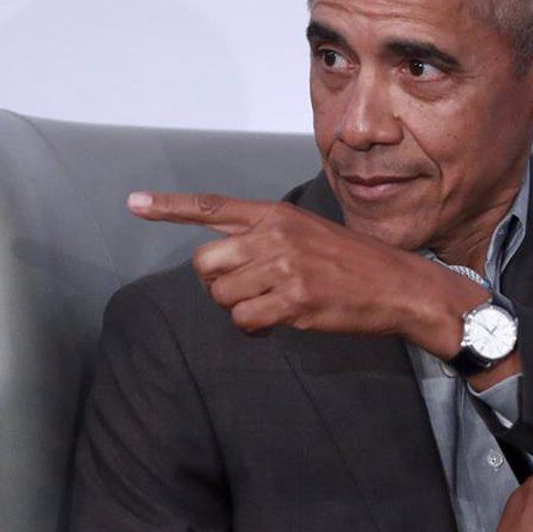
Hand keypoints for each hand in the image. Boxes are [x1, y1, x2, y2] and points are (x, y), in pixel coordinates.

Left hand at [128, 190, 481, 343]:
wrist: (399, 285)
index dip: (169, 207)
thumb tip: (220, 261)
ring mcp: (284, 268)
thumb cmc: (352, 263)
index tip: (134, 203)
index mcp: (275, 215)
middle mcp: (274, 236)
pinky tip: (280, 322)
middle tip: (250, 289)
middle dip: (219, 284)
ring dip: (241, 309)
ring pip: (222, 297)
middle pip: (205, 264)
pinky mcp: (294, 301)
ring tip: (275, 305)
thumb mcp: (307, 232)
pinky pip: (245, 321)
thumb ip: (263, 236)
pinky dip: (256, 328)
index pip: (212, 207)